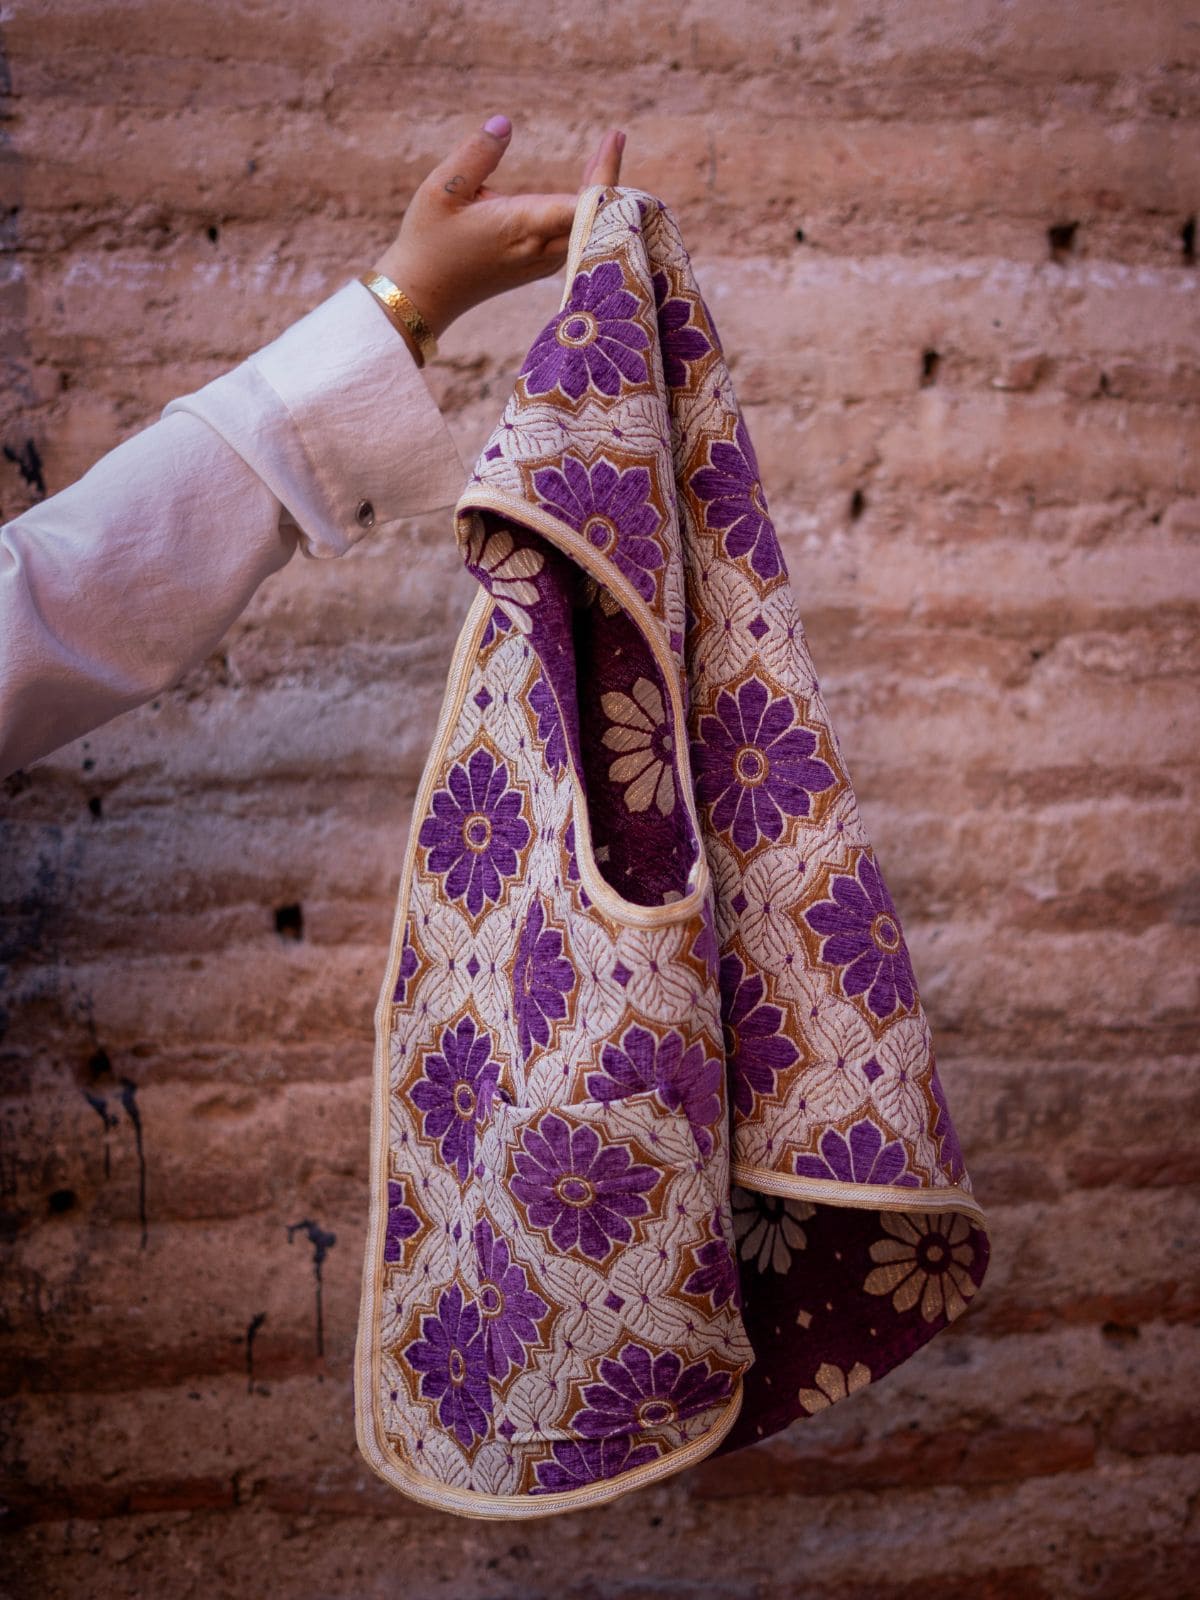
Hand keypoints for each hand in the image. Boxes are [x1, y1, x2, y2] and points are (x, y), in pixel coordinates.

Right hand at [371, 117, 625, 343]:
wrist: (421, 296)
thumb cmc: (428, 241)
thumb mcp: (443, 190)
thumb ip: (476, 154)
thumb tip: (505, 123)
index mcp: (524, 225)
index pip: (582, 202)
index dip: (604, 171)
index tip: (614, 137)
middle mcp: (541, 248)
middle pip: (595, 217)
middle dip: (609, 178)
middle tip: (614, 138)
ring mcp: (543, 262)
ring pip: (588, 232)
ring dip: (600, 198)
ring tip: (605, 157)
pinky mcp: (538, 268)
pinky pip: (576, 242)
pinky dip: (587, 217)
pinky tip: (588, 195)